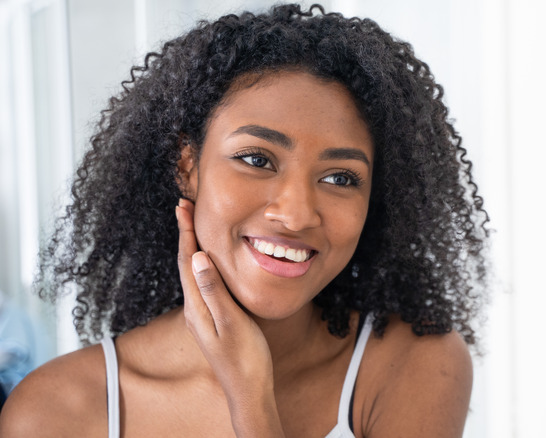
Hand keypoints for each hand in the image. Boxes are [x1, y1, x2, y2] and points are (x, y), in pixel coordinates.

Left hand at [176, 198, 283, 435]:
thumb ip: (214, 291)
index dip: (186, 232)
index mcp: (197, 307)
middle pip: (187, 263)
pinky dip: (205, 264)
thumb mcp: (231, 323)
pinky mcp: (212, 319)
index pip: (188, 261)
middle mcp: (194, 309)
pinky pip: (203, 284)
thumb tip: (199, 257)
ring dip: (194, 247)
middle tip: (185, 207)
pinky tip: (211, 262)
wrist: (248, 390)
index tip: (183, 206)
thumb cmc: (244, 359)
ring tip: (195, 226)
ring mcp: (202, 315)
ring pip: (194, 273)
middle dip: (186, 234)